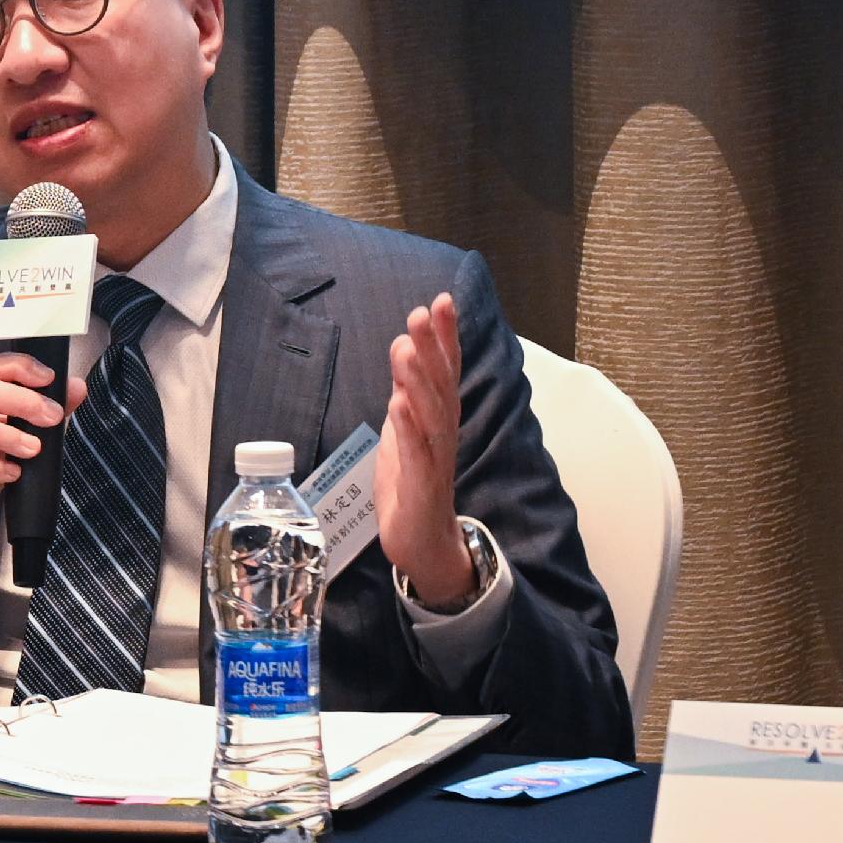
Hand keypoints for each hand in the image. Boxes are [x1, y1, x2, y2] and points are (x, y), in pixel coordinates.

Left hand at [380, 292, 471, 606]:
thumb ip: (407, 388)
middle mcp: (443, 431)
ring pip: (429, 414)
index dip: (445, 336)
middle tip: (421, 313)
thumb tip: (405, 345)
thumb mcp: (406, 425)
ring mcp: (434, 458)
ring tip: (407, 349)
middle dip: (432, 348)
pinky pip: (415, 453)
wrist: (424, 541)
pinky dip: (408, 429)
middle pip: (440, 384)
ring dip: (418, 381)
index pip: (445, 369)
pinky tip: (398, 405)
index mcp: (439, 416)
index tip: (441, 300)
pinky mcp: (421, 485)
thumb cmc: (414, 481)